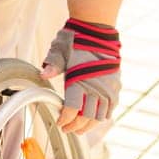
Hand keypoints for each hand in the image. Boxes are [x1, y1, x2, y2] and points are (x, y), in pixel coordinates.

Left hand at [40, 18, 120, 133]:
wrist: (98, 30)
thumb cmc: (76, 39)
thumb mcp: (59, 50)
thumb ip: (52, 65)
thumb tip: (43, 74)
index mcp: (79, 80)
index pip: (72, 110)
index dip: (65, 120)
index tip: (60, 123)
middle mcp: (95, 87)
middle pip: (86, 118)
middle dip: (76, 127)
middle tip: (67, 129)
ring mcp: (107, 87)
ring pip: (100, 116)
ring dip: (90, 125)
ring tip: (80, 128)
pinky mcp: (115, 85)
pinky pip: (112, 107)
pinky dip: (104, 116)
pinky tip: (95, 118)